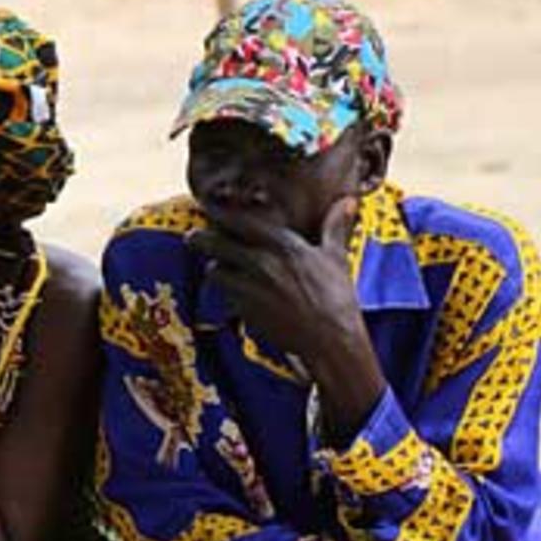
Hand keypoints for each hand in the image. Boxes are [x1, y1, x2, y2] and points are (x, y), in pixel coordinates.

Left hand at [189, 196, 365, 364]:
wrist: (330, 339)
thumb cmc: (337, 297)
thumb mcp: (335, 257)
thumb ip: (334, 227)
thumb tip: (347, 201)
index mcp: (284, 245)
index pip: (242, 222)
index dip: (222, 215)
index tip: (210, 210)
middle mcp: (262, 263)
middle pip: (216, 244)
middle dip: (200, 239)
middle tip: (192, 237)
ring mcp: (250, 287)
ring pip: (215, 271)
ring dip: (215, 269)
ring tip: (218, 268)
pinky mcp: (244, 310)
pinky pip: (225, 296)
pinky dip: (227, 292)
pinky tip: (236, 293)